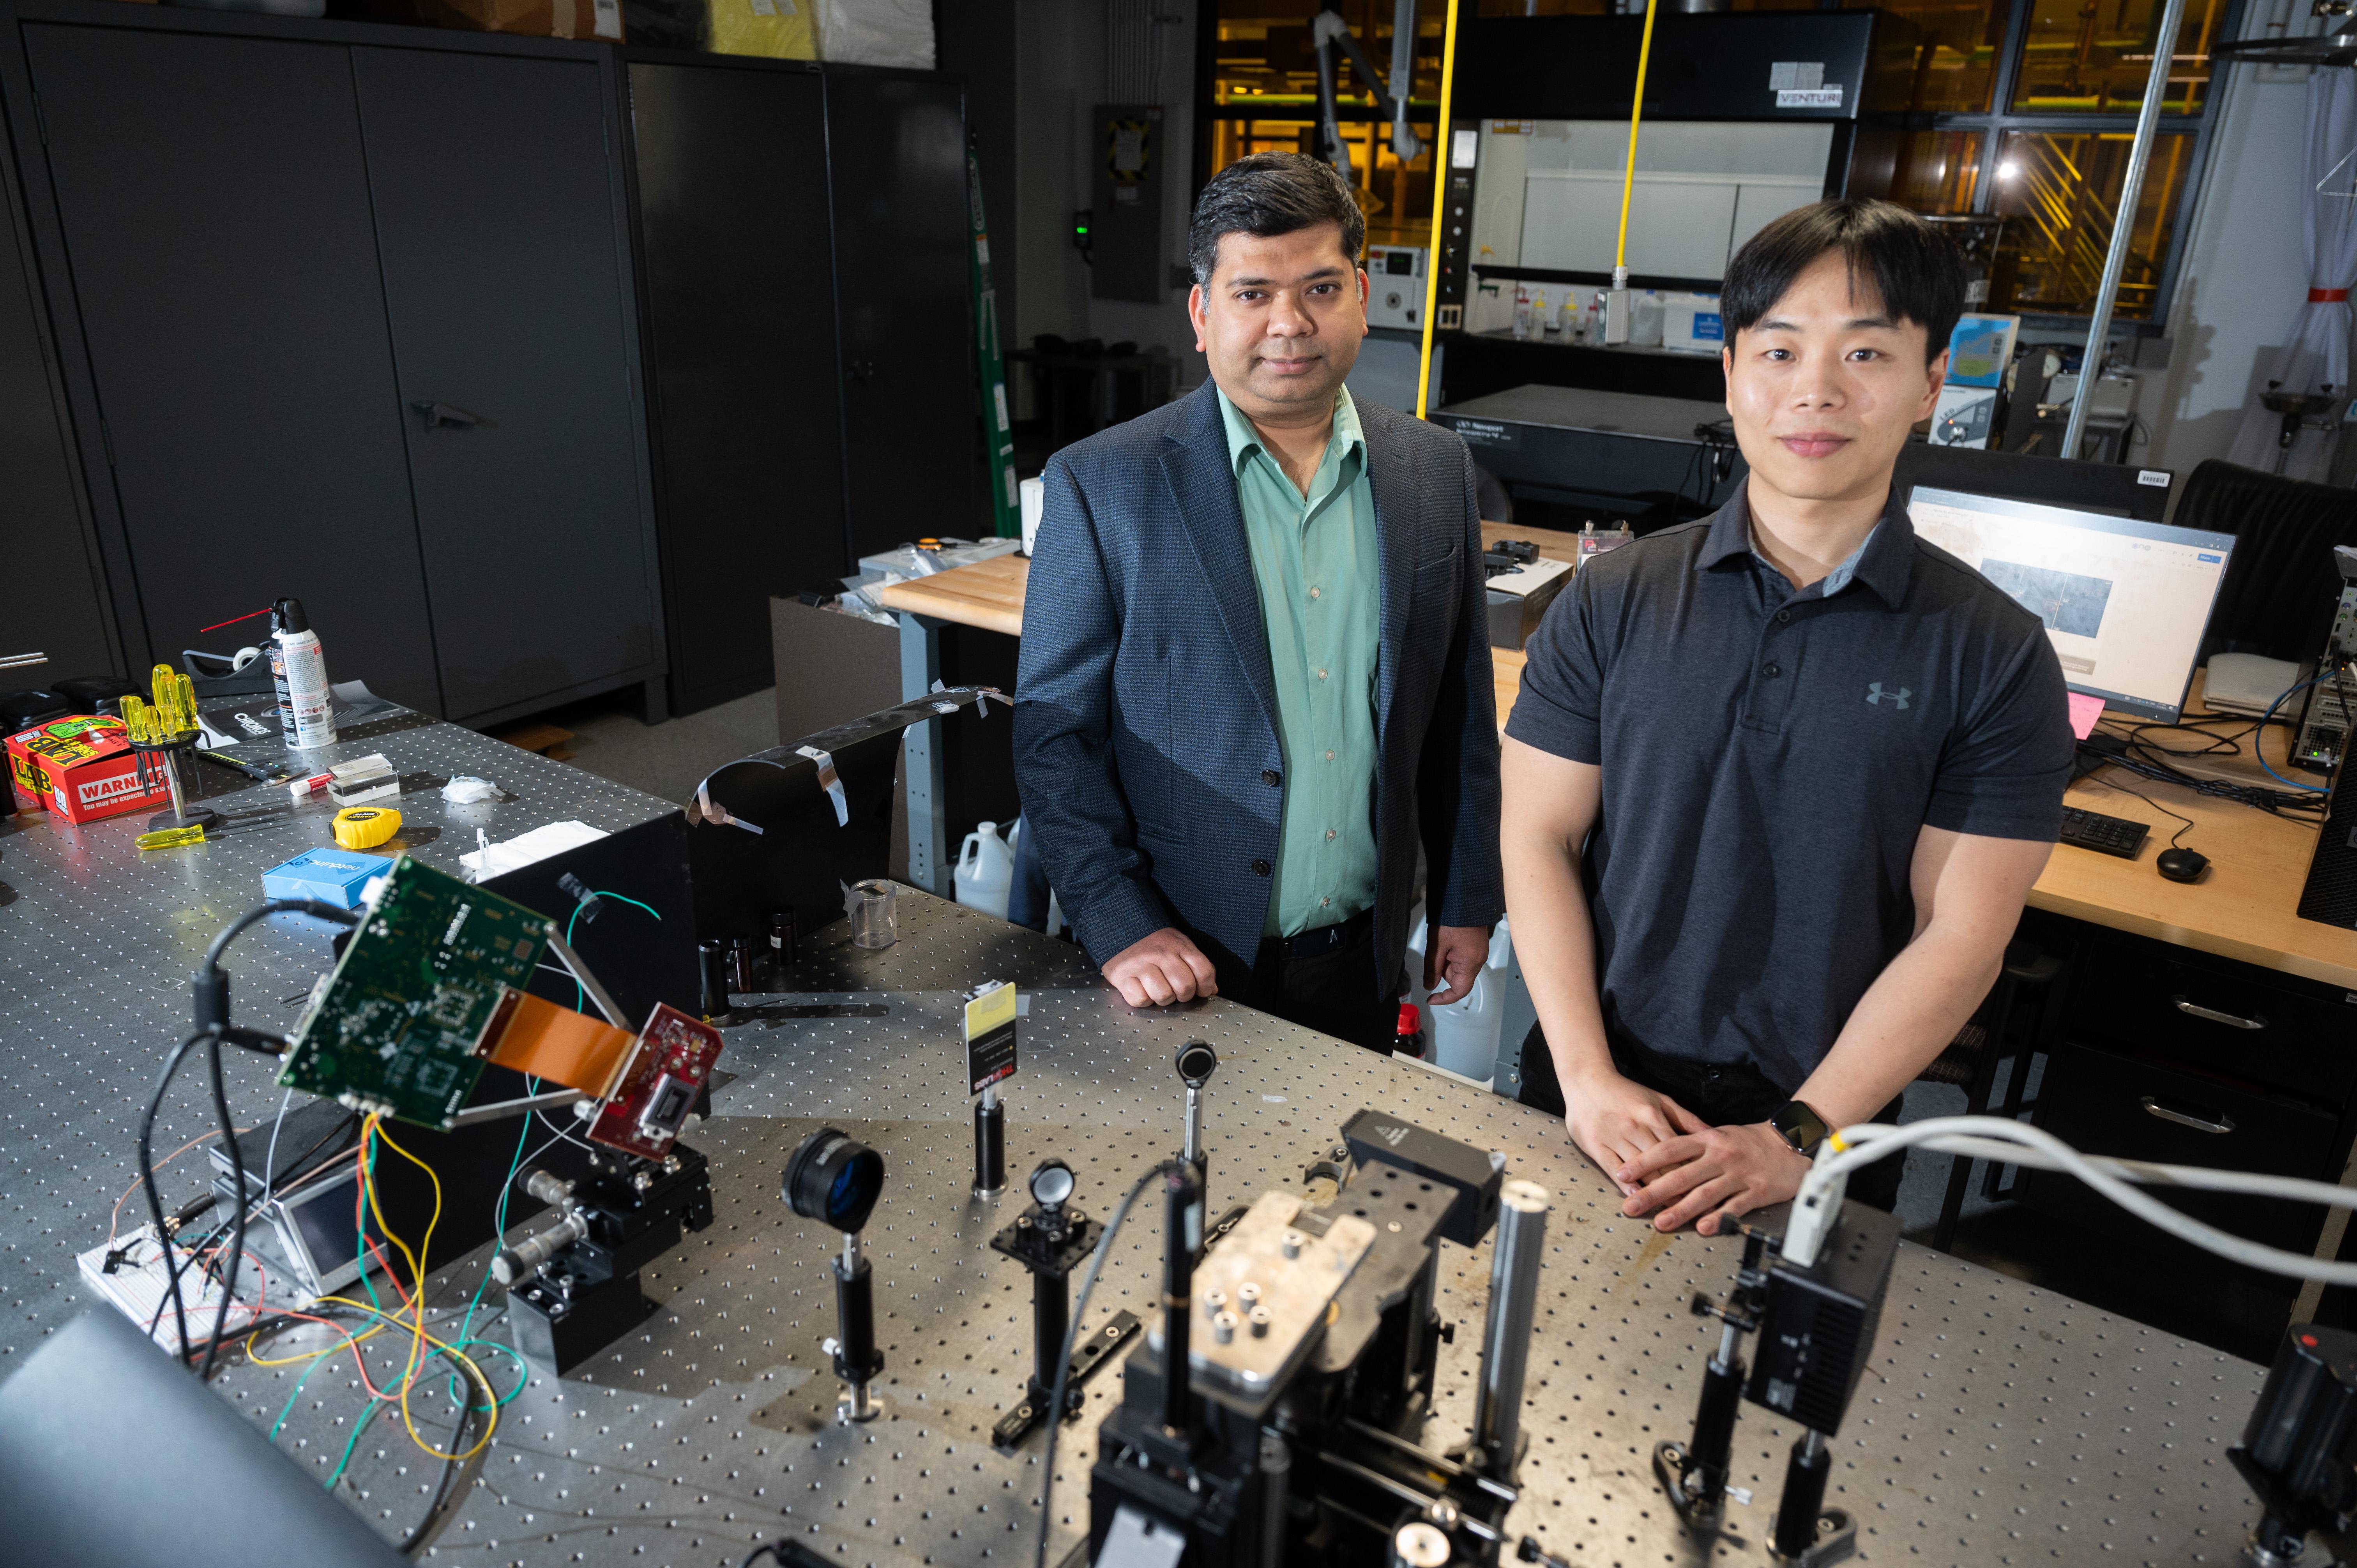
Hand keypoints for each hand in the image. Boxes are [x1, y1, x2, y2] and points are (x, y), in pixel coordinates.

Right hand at [1102, 927, 1218, 1007]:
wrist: (1119, 932)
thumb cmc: (1153, 944)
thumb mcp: (1179, 946)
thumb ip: (1198, 966)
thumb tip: (1211, 989)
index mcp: (1178, 945)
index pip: (1203, 971)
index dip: (1205, 987)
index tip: (1201, 991)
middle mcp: (1161, 953)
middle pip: (1185, 987)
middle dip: (1183, 995)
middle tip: (1176, 991)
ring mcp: (1141, 965)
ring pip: (1163, 995)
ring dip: (1162, 998)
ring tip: (1157, 989)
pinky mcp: (1123, 976)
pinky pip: (1140, 999)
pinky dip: (1142, 999)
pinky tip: (1141, 989)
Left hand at [1424, 924, 1490, 1005]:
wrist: (1465, 898)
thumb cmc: (1453, 919)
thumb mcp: (1436, 946)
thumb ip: (1432, 969)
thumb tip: (1429, 985)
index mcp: (1471, 962)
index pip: (1459, 991)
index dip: (1444, 998)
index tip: (1432, 999)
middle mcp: (1478, 960)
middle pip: (1458, 978)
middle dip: (1443, 971)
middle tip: (1435, 954)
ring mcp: (1479, 952)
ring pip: (1459, 968)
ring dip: (1447, 961)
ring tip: (1442, 943)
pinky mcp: (1477, 946)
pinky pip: (1463, 958)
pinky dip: (1452, 955)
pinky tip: (1447, 942)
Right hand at [1560, 1067, 1704, 1197]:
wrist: (1587, 1080)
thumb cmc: (1626, 1092)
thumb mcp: (1660, 1100)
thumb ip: (1685, 1119)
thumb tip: (1714, 1134)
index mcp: (1654, 1117)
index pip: (1678, 1151)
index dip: (1692, 1172)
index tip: (1704, 1192)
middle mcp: (1636, 1128)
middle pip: (1661, 1163)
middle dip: (1677, 1188)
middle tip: (1691, 1209)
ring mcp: (1614, 1137)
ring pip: (1639, 1168)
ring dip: (1654, 1191)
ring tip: (1669, 1211)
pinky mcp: (1596, 1144)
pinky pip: (1612, 1167)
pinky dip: (1625, 1182)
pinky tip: (1635, 1196)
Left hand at [1616, 1121, 1810, 1235]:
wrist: (1789, 1143)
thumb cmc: (1749, 1141)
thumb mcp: (1717, 1134)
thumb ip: (1691, 1147)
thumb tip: (1658, 1159)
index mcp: (1707, 1139)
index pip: (1669, 1148)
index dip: (1644, 1161)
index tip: (1623, 1173)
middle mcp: (1720, 1156)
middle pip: (1681, 1175)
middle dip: (1653, 1192)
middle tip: (1631, 1205)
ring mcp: (1738, 1174)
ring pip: (1705, 1194)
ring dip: (1681, 1209)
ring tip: (1661, 1222)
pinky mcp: (1756, 1191)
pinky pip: (1735, 1207)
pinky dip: (1719, 1218)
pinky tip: (1704, 1228)